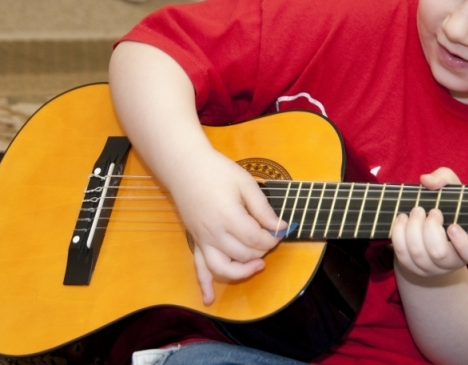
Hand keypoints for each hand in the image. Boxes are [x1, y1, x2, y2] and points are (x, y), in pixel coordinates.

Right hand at [169, 149, 284, 304]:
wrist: (185, 166)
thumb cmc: (217, 170)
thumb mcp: (245, 183)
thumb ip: (262, 208)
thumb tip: (280, 227)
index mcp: (229, 217)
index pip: (256, 239)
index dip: (273, 238)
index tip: (282, 230)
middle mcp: (214, 233)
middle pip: (244, 254)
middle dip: (263, 250)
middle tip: (271, 238)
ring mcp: (203, 239)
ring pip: (224, 267)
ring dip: (243, 271)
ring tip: (258, 265)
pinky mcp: (196, 241)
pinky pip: (199, 267)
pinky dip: (204, 285)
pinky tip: (209, 299)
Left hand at [391, 167, 467, 276]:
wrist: (429, 228)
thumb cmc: (447, 207)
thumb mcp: (451, 189)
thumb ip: (444, 179)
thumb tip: (426, 180)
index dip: (462, 243)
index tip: (453, 226)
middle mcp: (453, 262)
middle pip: (439, 254)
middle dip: (429, 228)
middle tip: (427, 211)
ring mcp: (432, 268)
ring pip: (418, 254)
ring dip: (412, 229)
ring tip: (415, 212)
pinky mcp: (412, 267)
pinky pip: (402, 255)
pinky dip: (398, 234)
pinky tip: (402, 219)